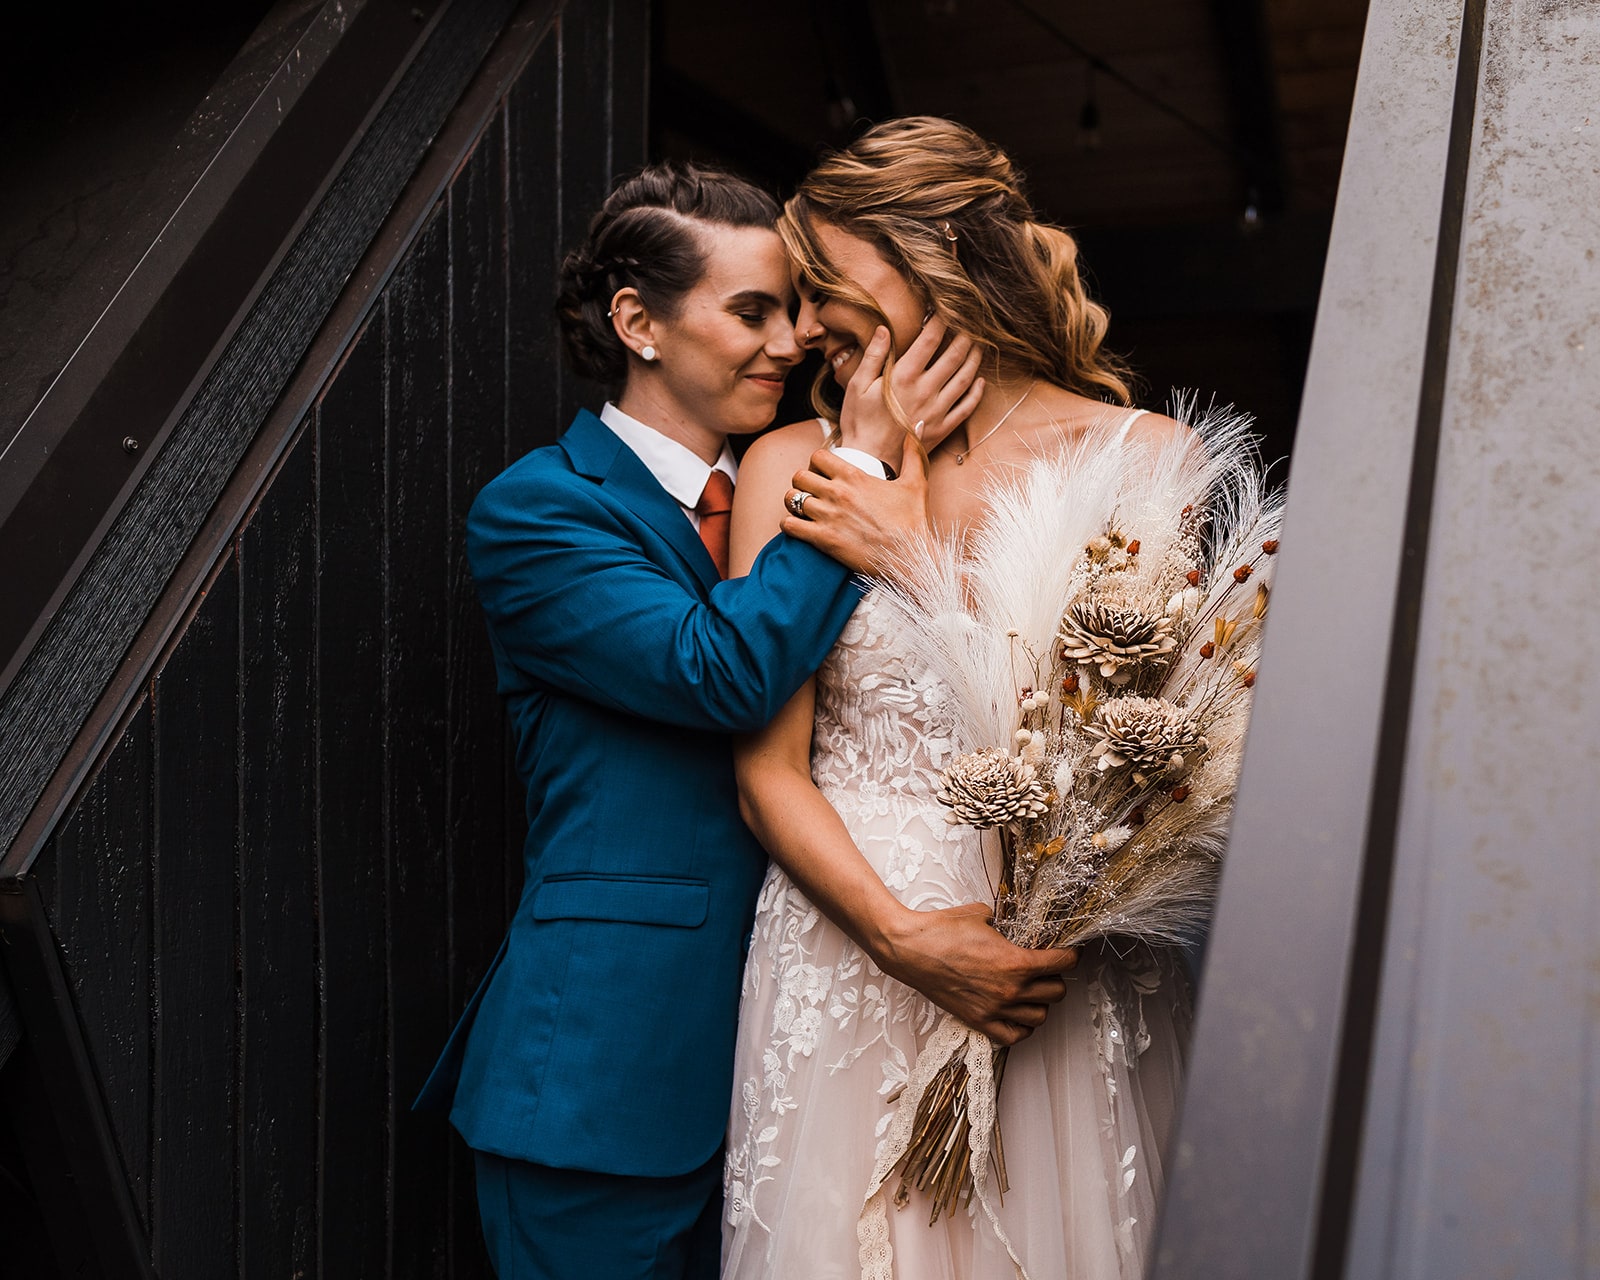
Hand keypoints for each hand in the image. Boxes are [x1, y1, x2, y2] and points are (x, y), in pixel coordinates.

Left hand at [780, 432, 929, 576]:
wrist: (910, 556)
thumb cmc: (913, 520)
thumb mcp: (916, 481)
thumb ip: (913, 451)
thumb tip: (917, 425)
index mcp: (854, 476)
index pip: (817, 457)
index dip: (817, 464)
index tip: (824, 474)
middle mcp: (837, 493)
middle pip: (799, 476)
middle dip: (802, 483)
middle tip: (811, 493)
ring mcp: (828, 516)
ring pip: (791, 499)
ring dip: (793, 504)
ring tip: (803, 510)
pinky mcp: (823, 539)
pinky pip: (789, 525)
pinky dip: (789, 525)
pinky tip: (800, 528)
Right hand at [838, 321, 983, 462]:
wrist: (870, 460)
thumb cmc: (859, 421)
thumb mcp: (858, 385)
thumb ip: (875, 355)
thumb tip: (885, 329)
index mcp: (904, 376)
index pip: (930, 340)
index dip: (940, 320)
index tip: (945, 308)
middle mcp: (926, 390)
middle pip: (954, 355)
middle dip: (965, 335)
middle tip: (971, 324)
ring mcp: (938, 410)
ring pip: (965, 378)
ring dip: (974, 359)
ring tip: (978, 346)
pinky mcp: (943, 427)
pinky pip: (967, 407)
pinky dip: (977, 392)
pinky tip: (980, 381)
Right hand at [875, 903, 1076, 1045]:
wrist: (910, 950)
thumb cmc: (942, 929)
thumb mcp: (981, 915)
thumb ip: (1004, 922)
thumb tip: (1010, 924)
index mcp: (1016, 962)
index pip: (1063, 963)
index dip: (1072, 955)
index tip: (1070, 952)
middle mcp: (1010, 990)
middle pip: (1056, 992)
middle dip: (1056, 978)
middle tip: (1047, 969)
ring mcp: (995, 1009)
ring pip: (1040, 1017)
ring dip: (1040, 1003)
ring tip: (1032, 991)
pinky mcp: (978, 1021)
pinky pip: (1014, 1036)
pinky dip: (1022, 1027)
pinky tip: (1017, 1013)